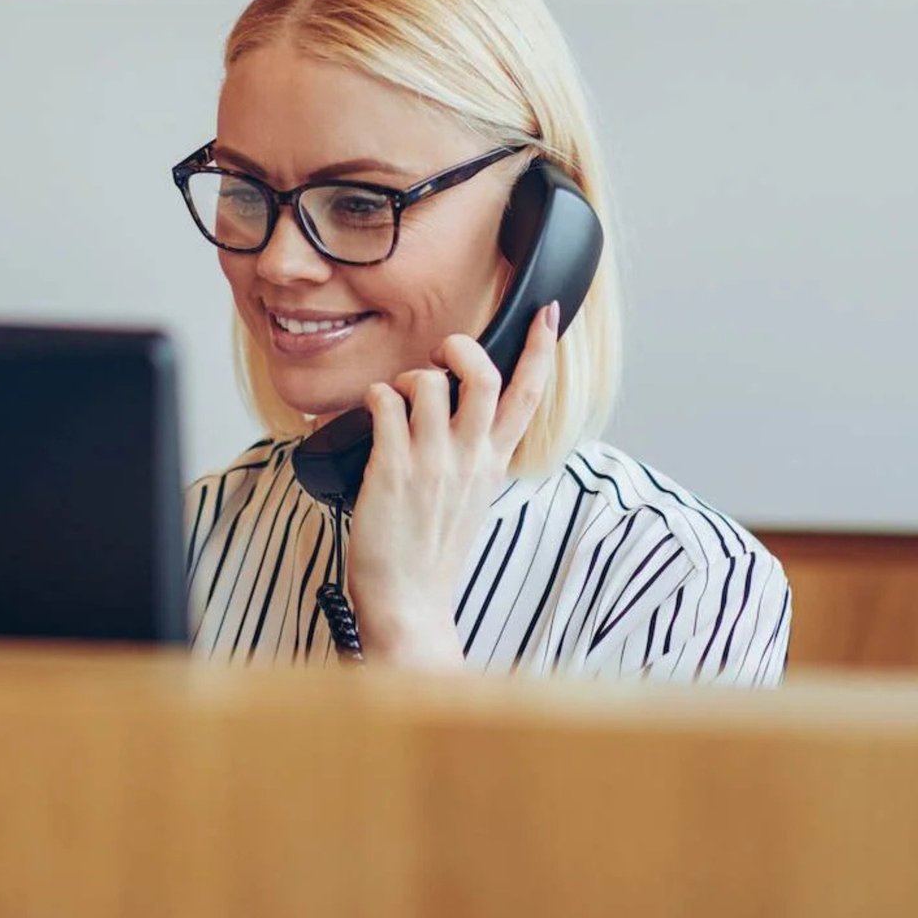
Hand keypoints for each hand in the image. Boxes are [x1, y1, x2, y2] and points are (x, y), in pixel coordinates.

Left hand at [345, 301, 560, 669]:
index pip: (528, 396)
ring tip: (397, 398)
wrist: (410, 603)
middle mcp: (469, 459)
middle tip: (443, 353)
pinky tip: (371, 410)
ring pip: (430, 383)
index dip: (539, 349)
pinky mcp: (391, 470)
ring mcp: (432, 463)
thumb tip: (464, 420)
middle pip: (484, 377)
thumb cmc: (432, 553)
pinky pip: (385, 404)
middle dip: (463, 348)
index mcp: (493, 464)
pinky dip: (376, 396)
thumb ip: (475, 457)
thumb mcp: (471, 499)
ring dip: (410, 377)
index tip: (547, 313)